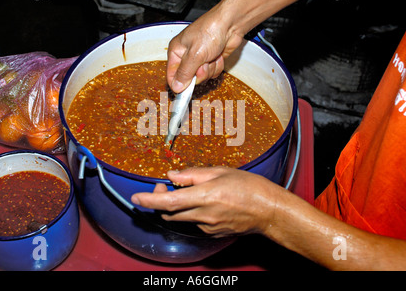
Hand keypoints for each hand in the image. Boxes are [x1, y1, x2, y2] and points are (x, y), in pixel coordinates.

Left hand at [131, 166, 284, 237]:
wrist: (268, 211)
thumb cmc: (249, 187)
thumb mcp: (221, 172)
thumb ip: (193, 175)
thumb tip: (173, 175)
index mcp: (205, 196)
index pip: (169, 202)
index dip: (149, 200)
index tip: (136, 198)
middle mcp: (204, 214)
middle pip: (169, 213)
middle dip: (159, 201)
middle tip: (163, 187)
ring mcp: (207, 227)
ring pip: (180, 219)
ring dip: (174, 208)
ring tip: (184, 193)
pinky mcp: (212, 233)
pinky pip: (193, 223)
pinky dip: (189, 213)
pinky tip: (202, 203)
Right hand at [167, 9, 244, 92]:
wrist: (231, 23)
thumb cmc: (210, 30)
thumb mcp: (195, 54)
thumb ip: (184, 73)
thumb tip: (176, 87)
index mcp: (176, 52)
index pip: (172, 76)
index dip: (180, 84)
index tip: (187, 91)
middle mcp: (186, 56)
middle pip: (189, 79)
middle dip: (200, 73)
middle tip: (204, 63)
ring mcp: (200, 58)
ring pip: (203, 77)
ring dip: (210, 69)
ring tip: (212, 56)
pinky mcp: (212, 60)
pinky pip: (213, 72)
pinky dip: (217, 66)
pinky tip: (218, 55)